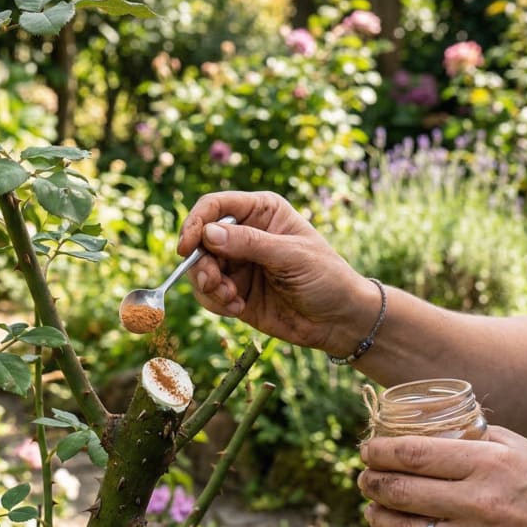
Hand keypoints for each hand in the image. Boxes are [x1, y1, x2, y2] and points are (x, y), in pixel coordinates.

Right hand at [177, 191, 368, 352]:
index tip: (187, 248)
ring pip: (200, 269)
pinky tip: (238, 309)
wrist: (339, 320)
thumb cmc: (326, 277)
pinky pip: (208, 294)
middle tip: (214, 283)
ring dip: (209, 286)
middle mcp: (244, 234)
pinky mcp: (235, 291)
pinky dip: (216, 302)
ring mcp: (238, 264)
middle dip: (201, 264)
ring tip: (232, 300)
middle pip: (200, 240)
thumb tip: (208, 233)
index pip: (215, 206)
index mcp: (261, 212)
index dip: (196, 223)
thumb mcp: (291, 256)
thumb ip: (250, 244)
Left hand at [357, 426, 526, 526]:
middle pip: (400, 491)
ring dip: (378, 517)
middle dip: (371, 482)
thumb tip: (445, 428)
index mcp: (490, 465)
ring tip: (372, 508)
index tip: (366, 448)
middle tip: (363, 476)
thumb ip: (485, 438)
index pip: (412, 455)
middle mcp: (478, 504)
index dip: (379, 451)